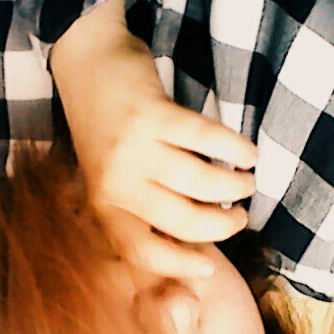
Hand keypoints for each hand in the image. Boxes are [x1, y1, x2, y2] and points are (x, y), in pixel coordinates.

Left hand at [74, 97, 257, 278]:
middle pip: (182, 221)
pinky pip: (207, 139)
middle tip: (241, 218)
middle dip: (223, 225)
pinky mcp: (152, 113)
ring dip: (235, 186)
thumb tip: (191, 240)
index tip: (210, 267)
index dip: (179, 265)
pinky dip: (235, 149)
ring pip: (201, 182)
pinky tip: (248, 154)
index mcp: (103, 203)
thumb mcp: (110, 175)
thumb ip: (139, 206)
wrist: (86, 66)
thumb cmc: (106, 128)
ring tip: (247, 182)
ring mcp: (132, 147)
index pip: (141, 251)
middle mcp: (115, 180)